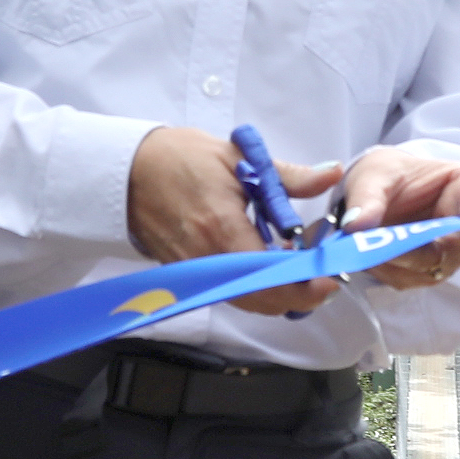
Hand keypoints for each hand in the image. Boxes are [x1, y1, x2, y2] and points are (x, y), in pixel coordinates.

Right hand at [125, 126, 331, 315]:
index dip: (304, 285)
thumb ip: (288, 175)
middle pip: (261, 299)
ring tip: (301, 275)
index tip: (329, 278)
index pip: (271, 274)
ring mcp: (194, 270)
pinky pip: (227, 293)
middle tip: (322, 280)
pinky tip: (269, 272)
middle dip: (297, 296)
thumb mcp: (239, 157)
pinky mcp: (186, 274)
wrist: (128, 169)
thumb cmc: (180, 158)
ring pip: (245, 301)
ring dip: (276, 296)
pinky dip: (253, 290)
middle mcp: (207, 258)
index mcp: (222, 227)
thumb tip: (331, 174)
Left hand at [311, 142, 459, 291]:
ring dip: (400, 261)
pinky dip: (384, 271)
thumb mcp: (372, 176)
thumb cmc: (385, 177)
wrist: (374, 197)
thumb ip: (366, 198)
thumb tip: (355, 226)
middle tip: (405, 244)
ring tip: (367, 251)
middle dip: (431, 246)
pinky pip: (407, 279)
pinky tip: (363, 257)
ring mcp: (448, 254)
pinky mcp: (424, 274)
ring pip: (433, 266)